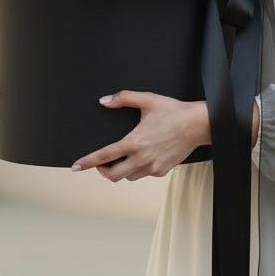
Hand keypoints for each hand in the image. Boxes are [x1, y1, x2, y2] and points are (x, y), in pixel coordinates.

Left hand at [70, 91, 210, 182]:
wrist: (198, 125)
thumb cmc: (174, 111)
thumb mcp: (148, 99)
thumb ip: (123, 98)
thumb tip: (105, 101)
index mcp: (134, 142)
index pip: (104, 156)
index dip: (87, 162)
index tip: (76, 166)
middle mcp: (142, 158)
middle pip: (113, 175)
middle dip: (103, 171)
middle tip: (102, 164)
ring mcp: (152, 167)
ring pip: (129, 177)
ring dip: (122, 170)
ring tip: (124, 159)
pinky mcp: (162, 171)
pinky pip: (144, 174)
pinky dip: (139, 168)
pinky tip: (144, 156)